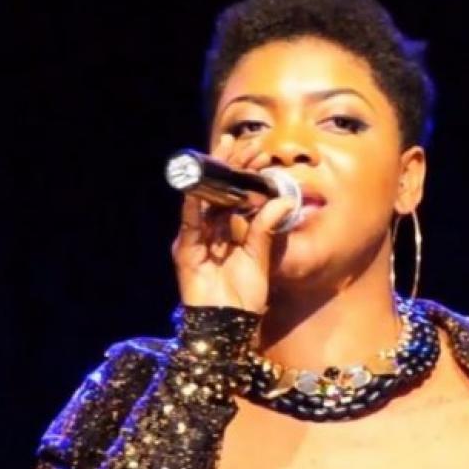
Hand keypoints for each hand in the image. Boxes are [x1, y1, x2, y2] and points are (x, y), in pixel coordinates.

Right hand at [171, 133, 296, 311]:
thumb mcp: (260, 256)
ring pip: (204, 200)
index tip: (257, 150)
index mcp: (229, 231)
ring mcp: (196, 240)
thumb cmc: (244, 297)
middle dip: (230, 166)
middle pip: (218, 191)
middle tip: (241, 143)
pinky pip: (190, 223)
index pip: (235, 194)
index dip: (243, 171)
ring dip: (216, 177)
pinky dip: (194, 204)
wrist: (230, 325)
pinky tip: (201, 186)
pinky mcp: (185, 252)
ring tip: (228, 154)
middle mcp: (210, 231)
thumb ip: (266, 228)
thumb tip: (283, 200)